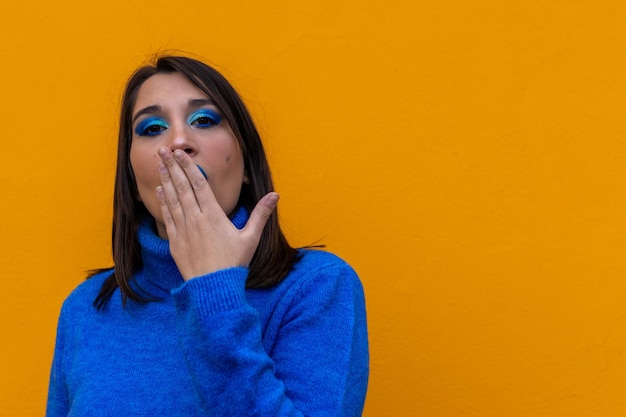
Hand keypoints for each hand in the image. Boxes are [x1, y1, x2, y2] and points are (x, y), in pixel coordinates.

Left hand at [155, 147, 277, 280]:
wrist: (213, 288)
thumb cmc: (234, 263)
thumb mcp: (251, 238)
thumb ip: (261, 214)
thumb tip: (275, 195)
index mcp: (214, 215)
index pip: (198, 184)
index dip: (188, 167)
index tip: (180, 153)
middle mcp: (196, 219)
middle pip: (182, 187)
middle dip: (172, 167)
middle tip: (163, 150)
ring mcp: (183, 230)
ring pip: (173, 199)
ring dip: (166, 180)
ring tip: (159, 164)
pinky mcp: (175, 241)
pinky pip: (167, 217)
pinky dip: (163, 202)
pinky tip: (160, 190)